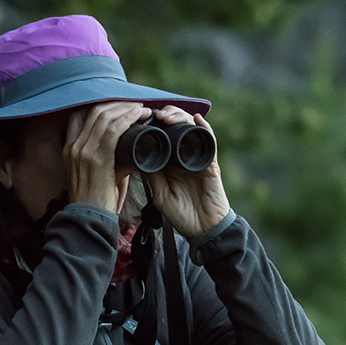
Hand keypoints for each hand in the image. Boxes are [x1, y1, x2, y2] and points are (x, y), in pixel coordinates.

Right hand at [64, 102, 151, 212]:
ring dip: (126, 109)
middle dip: (117, 104)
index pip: (80, 115)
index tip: (119, 107)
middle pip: (94, 111)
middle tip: (136, 106)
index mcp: (69, 148)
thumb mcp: (93, 173)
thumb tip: (126, 145)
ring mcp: (83, 151)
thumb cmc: (96, 199)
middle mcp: (74, 146)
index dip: (101, 106)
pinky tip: (139, 115)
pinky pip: (113, 129)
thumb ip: (104, 156)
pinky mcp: (97, 158)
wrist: (89, 218)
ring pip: (105, 116)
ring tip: (142, 109)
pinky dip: (128, 118)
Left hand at [148, 106, 229, 237]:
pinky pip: (209, 141)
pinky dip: (205, 128)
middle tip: (155, 114)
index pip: (162, 134)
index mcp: (170, 161)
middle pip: (177, 125)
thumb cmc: (181, 214)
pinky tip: (197, 119)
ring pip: (191, 128)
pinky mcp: (211, 164)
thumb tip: (134, 155)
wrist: (203, 230)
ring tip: (168, 116)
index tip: (141, 118)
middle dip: (167, 115)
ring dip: (181, 117)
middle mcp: (184, 155)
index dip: (153, 122)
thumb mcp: (159, 194)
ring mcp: (198, 157)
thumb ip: (150, 176)